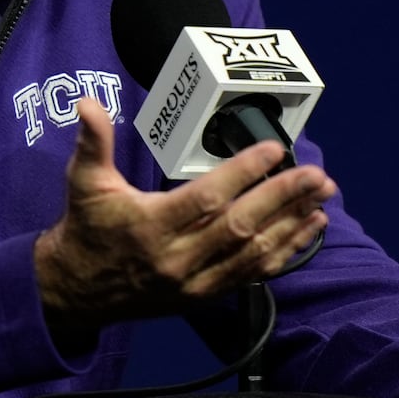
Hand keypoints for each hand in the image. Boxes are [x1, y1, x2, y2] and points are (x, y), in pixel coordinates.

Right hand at [33, 98, 336, 333]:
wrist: (76, 290)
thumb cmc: (86, 228)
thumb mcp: (83, 181)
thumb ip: (92, 141)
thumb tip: (87, 102)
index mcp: (149, 226)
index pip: (205, 198)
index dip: (242, 173)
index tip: (272, 149)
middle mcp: (176, 258)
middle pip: (240, 226)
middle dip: (282, 198)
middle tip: (316, 174)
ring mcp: (193, 282)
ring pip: (253, 253)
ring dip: (291, 224)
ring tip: (322, 197)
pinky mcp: (204, 295)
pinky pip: (252, 274)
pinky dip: (285, 252)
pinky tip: (308, 229)